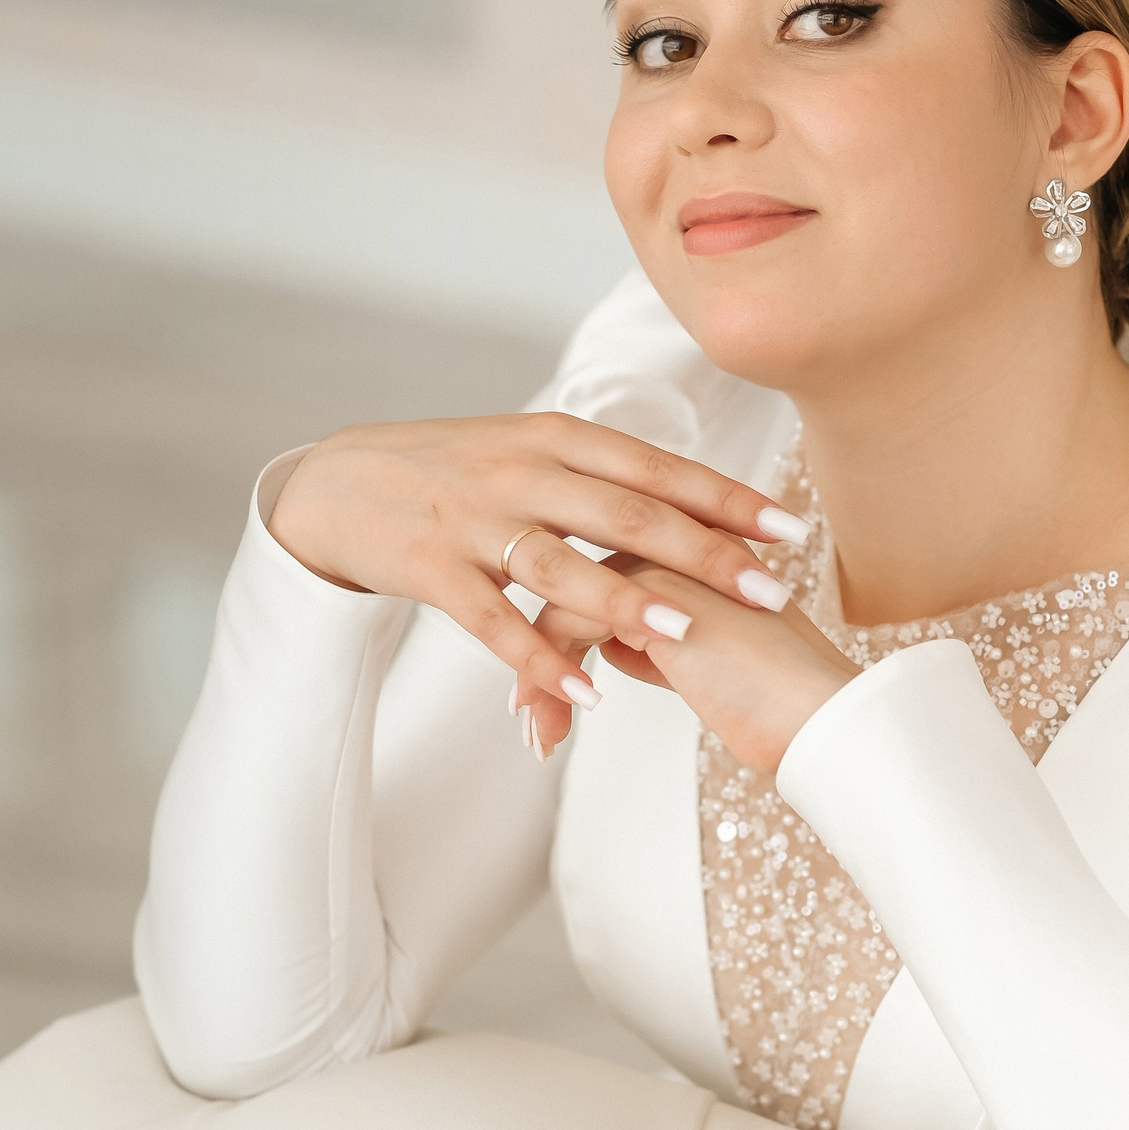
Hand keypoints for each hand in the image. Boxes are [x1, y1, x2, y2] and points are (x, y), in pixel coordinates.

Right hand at [266, 411, 805, 722]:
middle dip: (706, 554)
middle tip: (770, 590)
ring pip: (563, 563)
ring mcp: (475, 518)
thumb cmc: (451, 471)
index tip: (791, 530)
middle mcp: (523, 470)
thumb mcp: (528, 451)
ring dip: (626, 602)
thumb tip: (691, 503)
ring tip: (687, 634)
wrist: (337, 482)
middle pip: (627, 514)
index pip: (658, 469)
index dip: (727, 500)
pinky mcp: (432, 567)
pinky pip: (493, 621)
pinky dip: (539, 658)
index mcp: (557, 437)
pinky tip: (583, 692)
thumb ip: (601, 475)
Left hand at [528, 557, 855, 775]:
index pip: (610, 567)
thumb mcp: (710, 662)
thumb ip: (662, 640)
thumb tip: (617, 642)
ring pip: (561, 601)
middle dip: (541, 650)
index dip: (575, 622)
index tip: (551, 677)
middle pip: (576, 576)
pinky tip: (549, 731)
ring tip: (536, 734)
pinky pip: (564, 629)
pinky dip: (546, 684)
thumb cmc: (781, 702)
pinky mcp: (650, 600)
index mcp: (696, 548)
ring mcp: (663, 564)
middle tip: (524, 710)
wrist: (822, 718)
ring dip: (539, 676)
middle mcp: (675, 542)